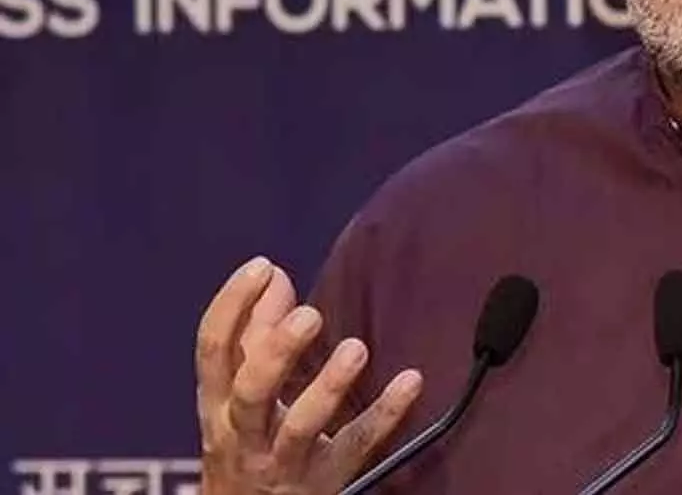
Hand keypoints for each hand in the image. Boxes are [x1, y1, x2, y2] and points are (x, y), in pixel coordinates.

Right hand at [195, 256, 423, 494]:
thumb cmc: (247, 447)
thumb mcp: (238, 398)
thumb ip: (256, 337)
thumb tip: (275, 276)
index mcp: (218, 406)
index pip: (213, 351)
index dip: (231, 305)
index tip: (263, 266)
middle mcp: (244, 435)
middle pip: (250, 391)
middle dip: (277, 351)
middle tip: (311, 314)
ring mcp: (283, 463)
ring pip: (301, 427)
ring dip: (328, 387)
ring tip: (357, 348)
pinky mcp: (324, 482)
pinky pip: (356, 448)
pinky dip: (385, 415)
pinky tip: (411, 381)